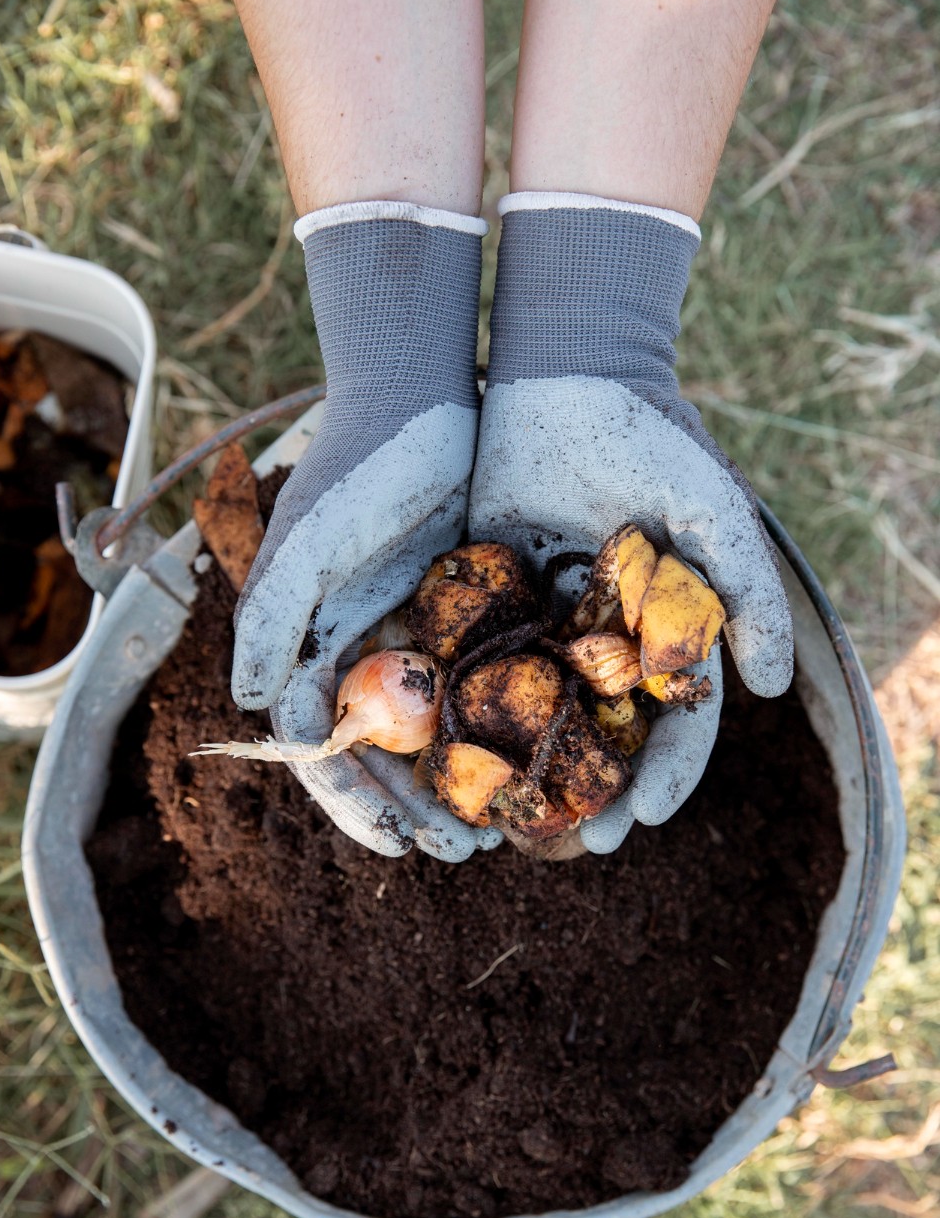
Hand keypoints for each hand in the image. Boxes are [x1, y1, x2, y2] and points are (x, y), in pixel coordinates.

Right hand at [232, 202, 499, 859]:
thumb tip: (248, 704)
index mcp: (310, 644)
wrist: (421, 392)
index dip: (354, 801)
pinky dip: (500, 726)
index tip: (398, 846)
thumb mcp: (311, 539)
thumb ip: (272, 616)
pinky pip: (480, 686)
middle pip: (382, 753)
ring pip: (435, 732)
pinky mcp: (461, 613)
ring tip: (507, 823)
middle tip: (467, 849)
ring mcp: (411, 633)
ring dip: (462, 781)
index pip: (322, 745)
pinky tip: (537, 757)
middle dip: (417, 806)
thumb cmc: (359, 462)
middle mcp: (358, 649)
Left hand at [470, 196, 792, 852]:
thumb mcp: (710, 509)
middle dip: (594, 790)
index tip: (648, 817)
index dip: (667, 771)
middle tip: (580, 843)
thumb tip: (769, 684)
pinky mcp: (483, 601)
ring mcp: (541, 623)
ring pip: (534, 715)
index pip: (674, 718)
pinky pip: (472, 668)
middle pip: (601, 733)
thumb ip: (749, 590)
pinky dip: (465, 714)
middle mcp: (600, 638)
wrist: (564, 374)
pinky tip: (449, 759)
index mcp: (659, 630)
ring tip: (512, 826)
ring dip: (526, 772)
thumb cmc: (651, 439)